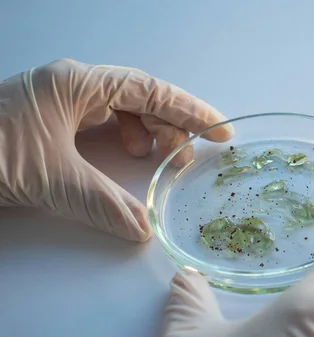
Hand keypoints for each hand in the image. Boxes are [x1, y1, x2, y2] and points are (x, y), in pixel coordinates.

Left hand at [0, 59, 232, 240]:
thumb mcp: (49, 178)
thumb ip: (102, 204)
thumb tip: (143, 231)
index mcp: (77, 83)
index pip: (150, 90)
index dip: (190, 112)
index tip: (219, 131)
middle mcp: (72, 87)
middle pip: (140, 99)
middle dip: (172, 126)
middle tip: (194, 156)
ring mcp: (60, 104)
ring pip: (122, 113)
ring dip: (148, 134)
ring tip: (164, 160)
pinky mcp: (51, 124)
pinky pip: (101, 127)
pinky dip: (122, 143)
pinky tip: (127, 158)